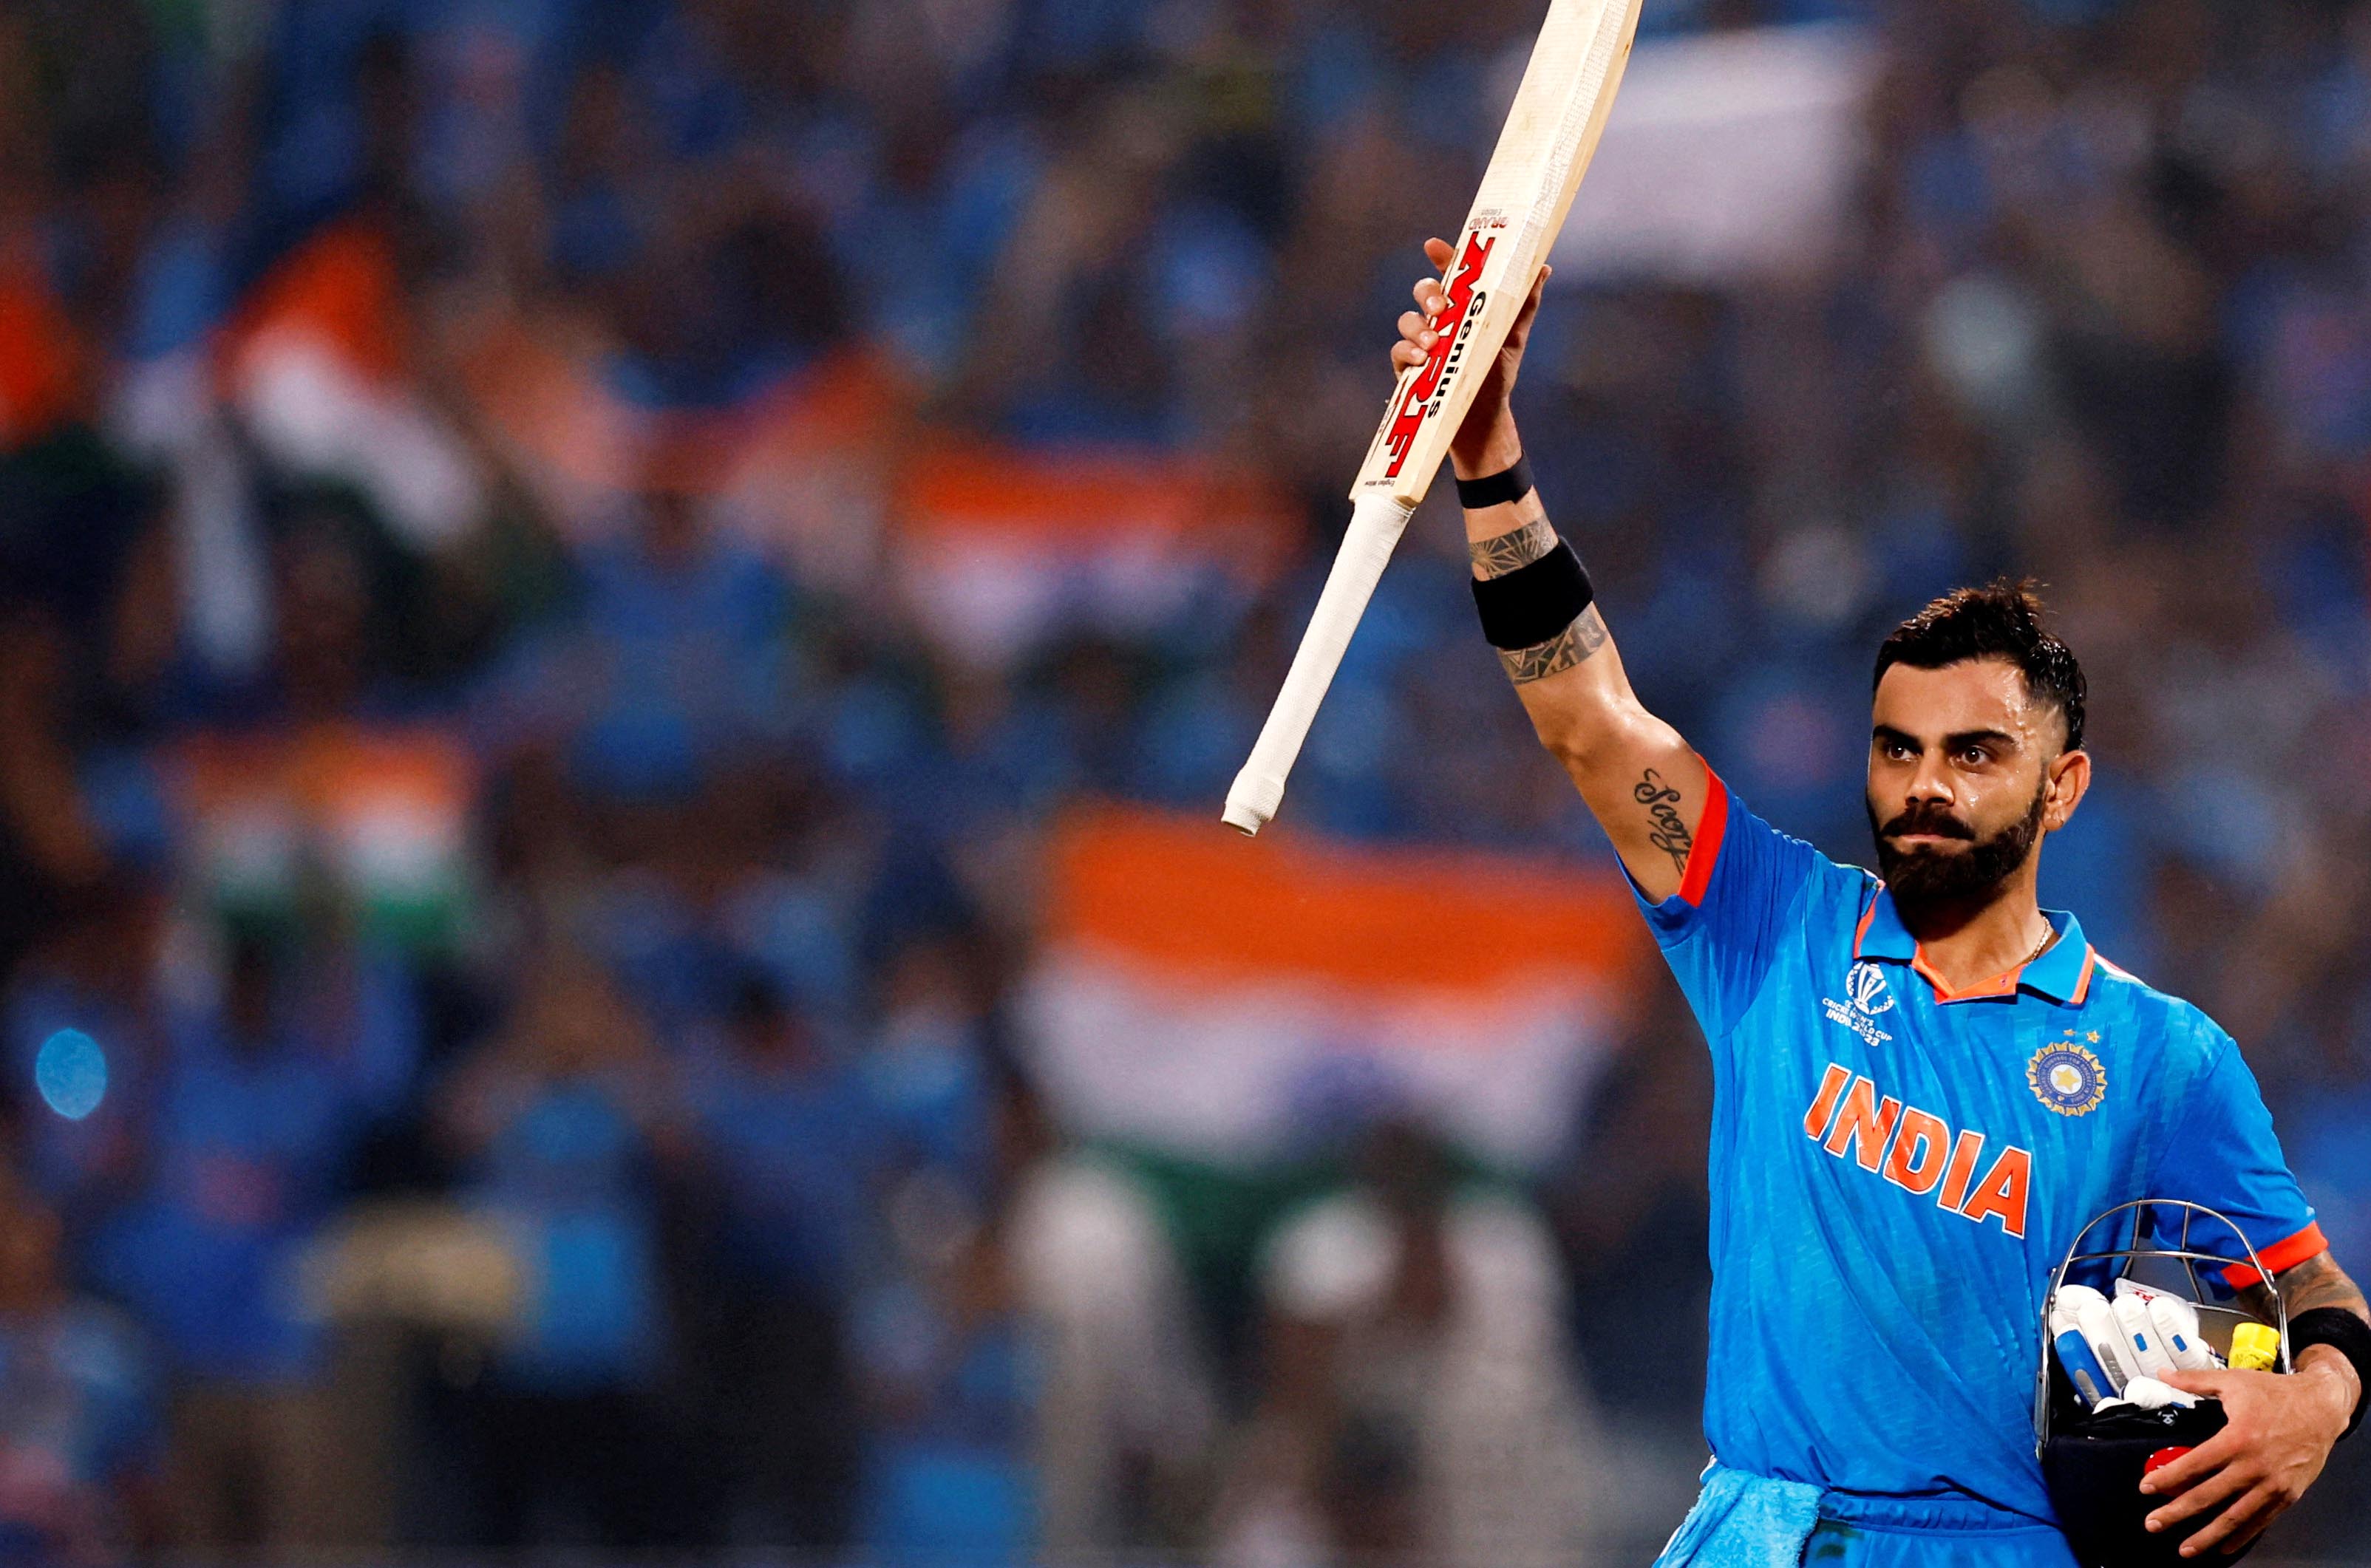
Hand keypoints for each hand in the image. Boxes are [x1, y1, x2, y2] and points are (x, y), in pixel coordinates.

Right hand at [1391, 237, 1551, 479]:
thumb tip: (1542, 268)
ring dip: (1418, 328)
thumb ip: (1524, 303)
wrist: (1482, 417)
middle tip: (1440, 308)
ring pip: (1408, 320)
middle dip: (1428, 294)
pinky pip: (1399, 351)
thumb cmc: (1497, 374)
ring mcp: (1421, 342)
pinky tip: (1422, 361)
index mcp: (1463, 306)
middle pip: (1423, 292)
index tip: (1433, 245)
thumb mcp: (1513, 337)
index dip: (1441, 257)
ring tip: (1433, 345)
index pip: (1450, 274)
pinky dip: (1407, 352)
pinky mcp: (1407, 367)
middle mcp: (1439, 320)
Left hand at [2138, 1354, 2356, 1555]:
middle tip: (2153, 1523)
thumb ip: (2194, 1381)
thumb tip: (2163, 1373)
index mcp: (2237, 1438)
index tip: (2147, 1488)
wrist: (2322, 1408)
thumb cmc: (2277, 1394)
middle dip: (2177, 1512)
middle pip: (2208, 1496)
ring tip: (2185, 1547)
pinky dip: (2241, 1536)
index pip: (2194, 1464)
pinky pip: (2260, 1521)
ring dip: (2207, 1534)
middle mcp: (2254, 1466)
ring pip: (2234, 1516)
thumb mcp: (2233, 1382)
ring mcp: (2272, 1485)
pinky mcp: (2287, 1495)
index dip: (2168, 1477)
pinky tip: (2224, 1546)